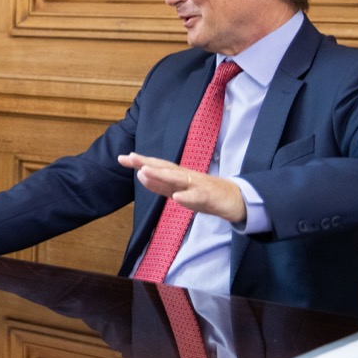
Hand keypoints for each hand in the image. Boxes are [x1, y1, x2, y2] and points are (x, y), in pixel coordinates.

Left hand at [119, 153, 246, 224]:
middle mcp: (186, 176)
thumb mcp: (179, 190)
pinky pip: (198, 197)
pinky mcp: (210, 196)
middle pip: (165, 167)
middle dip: (147, 162)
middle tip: (129, 157)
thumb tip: (140, 176)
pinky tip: (177, 198)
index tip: (121, 157)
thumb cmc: (205, 193)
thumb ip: (161, 185)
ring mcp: (198, 185)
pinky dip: (187, 197)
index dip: (140, 162)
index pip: (157, 166)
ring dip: (161, 175)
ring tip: (144, 171)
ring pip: (178, 178)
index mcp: (178, 175)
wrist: (235, 199)